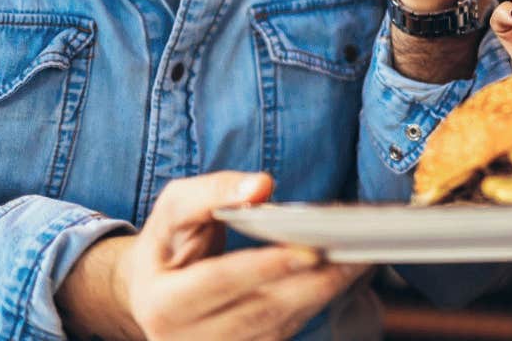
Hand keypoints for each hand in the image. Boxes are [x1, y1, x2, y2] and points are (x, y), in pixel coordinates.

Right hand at [57, 171, 365, 340]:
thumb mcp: (173, 209)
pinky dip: (314, 304)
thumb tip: (261, 187)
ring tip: (359, 261)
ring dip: (323, 295)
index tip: (310, 250)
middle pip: (261, 312)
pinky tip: (340, 277)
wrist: (152, 294)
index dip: (265, 267)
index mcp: (161, 303)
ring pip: (279, 327)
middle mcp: (186, 339)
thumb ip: (213, 192)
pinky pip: (284, 332)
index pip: (219, 283)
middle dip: (313, 282)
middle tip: (355, 253)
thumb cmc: (168, 244)